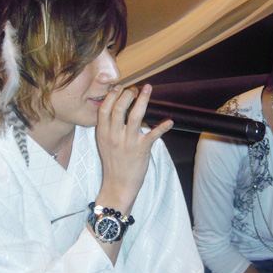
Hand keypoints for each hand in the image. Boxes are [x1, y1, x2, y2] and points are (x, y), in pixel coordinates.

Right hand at [96, 84, 172, 211]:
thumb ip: (108, 127)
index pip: (105, 108)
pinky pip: (153, 135)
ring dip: (143, 100)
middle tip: (136, 89)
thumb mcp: (104, 144)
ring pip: (135, 116)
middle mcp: (114, 136)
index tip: (120, 87)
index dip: (113, 95)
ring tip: (147, 90)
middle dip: (128, 94)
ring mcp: (128, 142)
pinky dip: (162, 127)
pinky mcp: (141, 150)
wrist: (118, 185)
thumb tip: (116, 109)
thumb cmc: (113, 164)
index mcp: (103, 133)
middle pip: (119, 108)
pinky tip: (169, 121)